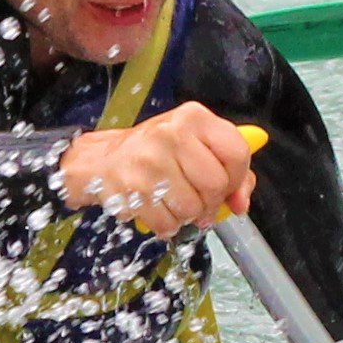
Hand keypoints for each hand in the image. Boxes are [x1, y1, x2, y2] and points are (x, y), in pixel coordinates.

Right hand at [56, 101, 254, 235]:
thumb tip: (240, 203)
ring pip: (193, 208)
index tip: (229, 188)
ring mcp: (150, 161)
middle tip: (197, 199)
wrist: (102, 160)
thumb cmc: (158, 154)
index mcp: (194, 117)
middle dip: (211, 201)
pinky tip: (158, 210)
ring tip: (174, 202)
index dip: (238, 179)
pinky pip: (168, 223)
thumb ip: (231, 169)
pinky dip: (168, 225)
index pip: (236, 153)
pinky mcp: (133, 188)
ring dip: (188, 215)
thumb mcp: (196, 145)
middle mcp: (171, 133)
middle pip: (216, 185)